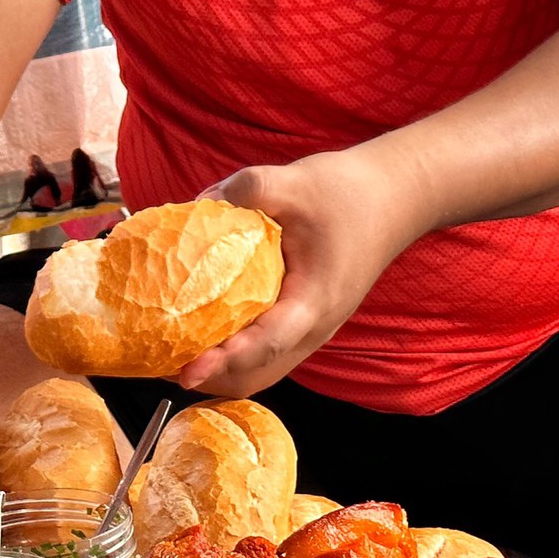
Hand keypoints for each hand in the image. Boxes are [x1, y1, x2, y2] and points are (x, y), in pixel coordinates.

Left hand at [179, 146, 429, 397]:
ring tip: (177, 350)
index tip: (188, 369)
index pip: (267, 344)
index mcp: (315, 301)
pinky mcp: (305, 318)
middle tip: (166, 360)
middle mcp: (315, 326)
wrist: (392, 198)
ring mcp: (312, 327)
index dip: (226, 360)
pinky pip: (267, 349)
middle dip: (213, 376)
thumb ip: (247, 190)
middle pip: (260, 373)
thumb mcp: (295, 181)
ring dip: (222, 367)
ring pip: (264, 368)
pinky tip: (205, 325)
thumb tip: (199, 204)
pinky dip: (235, 350)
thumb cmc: (349, 193)